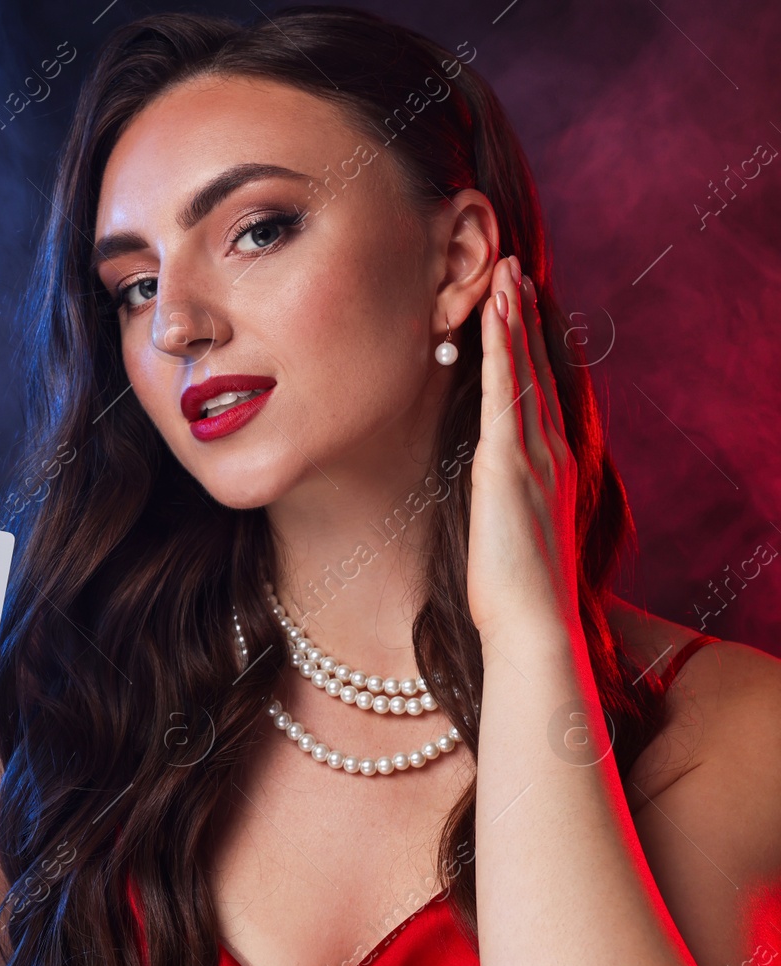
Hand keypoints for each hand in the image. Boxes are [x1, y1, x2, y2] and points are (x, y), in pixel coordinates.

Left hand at [466, 256, 580, 647]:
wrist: (532, 624)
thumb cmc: (513, 594)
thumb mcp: (507, 533)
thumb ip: (500, 501)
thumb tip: (484, 489)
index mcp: (550, 468)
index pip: (540, 393)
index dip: (530, 348)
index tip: (520, 308)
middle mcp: (551, 452)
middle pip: (537, 370)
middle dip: (526, 318)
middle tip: (515, 270)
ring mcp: (534, 455)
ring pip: (524, 371)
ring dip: (515, 319)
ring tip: (506, 272)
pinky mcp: (509, 463)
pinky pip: (505, 393)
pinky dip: (501, 350)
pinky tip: (494, 315)